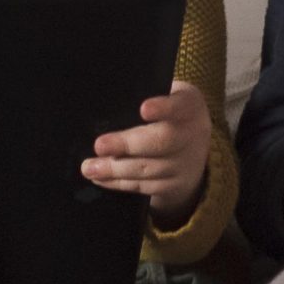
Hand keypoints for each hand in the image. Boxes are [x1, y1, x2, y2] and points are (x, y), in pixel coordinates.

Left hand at [85, 81, 211, 225]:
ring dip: (116, 169)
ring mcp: (186, 164)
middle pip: (163, 141)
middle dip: (128, 144)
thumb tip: (109, 103)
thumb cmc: (168, 115)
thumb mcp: (166, 97)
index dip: (163, 108)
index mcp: (190, 106)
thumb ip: (144, 97)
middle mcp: (193, 135)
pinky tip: (100, 178)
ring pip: (150, 168)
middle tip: (99, 145)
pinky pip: (144, 186)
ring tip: (89, 167)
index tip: (143, 109)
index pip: (180, 104)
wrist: (194, 148)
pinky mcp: (175, 186)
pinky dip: (119, 183)